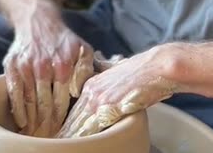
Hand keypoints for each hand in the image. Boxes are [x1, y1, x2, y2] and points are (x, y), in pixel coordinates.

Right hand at [3, 15, 94, 136]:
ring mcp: (26, 66)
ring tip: (35, 132)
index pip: (61, 100)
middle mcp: (43, 66)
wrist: (37, 21)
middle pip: (44, 104)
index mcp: (63, 65)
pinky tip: (22, 121)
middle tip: (48, 134)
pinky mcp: (11, 65)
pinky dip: (17, 109)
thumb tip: (81, 91)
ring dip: (32, 120)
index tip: (61, 130)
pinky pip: (13, 92)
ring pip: (28, 101)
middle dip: (46, 123)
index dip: (60, 118)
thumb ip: (86, 69)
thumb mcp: (83, 48)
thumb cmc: (63, 40)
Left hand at [56, 45, 179, 137]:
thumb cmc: (144, 72)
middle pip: (72, 115)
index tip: (60, 130)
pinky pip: (90, 127)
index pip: (73, 106)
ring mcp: (98, 99)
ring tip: (62, 143)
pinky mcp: (108, 108)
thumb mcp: (119, 72)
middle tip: (55, 139)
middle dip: (64, 129)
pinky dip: (82, 136)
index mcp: (92, 82)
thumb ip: (107, 77)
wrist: (157, 67)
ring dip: (69, 135)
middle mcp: (91, 90)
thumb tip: (103, 70)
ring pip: (77, 123)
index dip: (67, 120)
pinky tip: (76, 143)